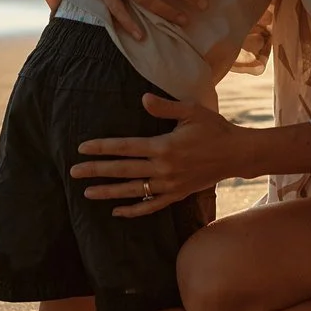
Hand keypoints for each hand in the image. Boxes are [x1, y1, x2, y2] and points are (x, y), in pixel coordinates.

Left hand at [71, 96, 250, 215]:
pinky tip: (117, 212)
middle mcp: (163, 168)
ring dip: (109, 192)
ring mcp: (169, 184)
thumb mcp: (191, 111)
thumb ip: (165, 107)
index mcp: (164, 146)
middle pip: (122, 170)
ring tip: (88, 193)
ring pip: (133, 191)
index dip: (102, 148)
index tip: (82, 148)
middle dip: (96, 171)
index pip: (125, 147)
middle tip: (73, 172)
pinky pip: (151, 206)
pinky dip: (134, 211)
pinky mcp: (177, 194)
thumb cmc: (214, 128)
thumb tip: (142, 99)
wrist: (237, 154)